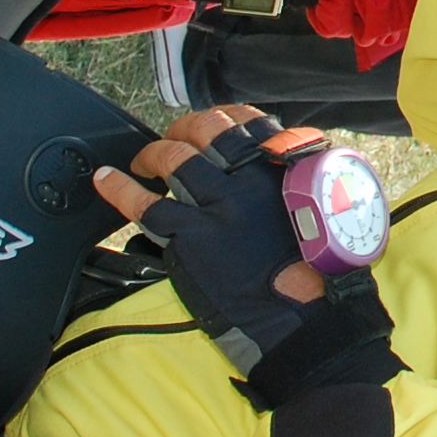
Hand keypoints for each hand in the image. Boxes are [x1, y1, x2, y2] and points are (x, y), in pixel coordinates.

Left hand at [95, 109, 401, 405]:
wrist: (307, 320)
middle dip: (183, 127)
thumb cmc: (324, 275)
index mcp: (283, 170)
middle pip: (205, 130)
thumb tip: (290, 176)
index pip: (247, 122)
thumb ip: (305, 187)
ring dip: (152, 153)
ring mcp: (217, 208)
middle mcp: (247, 180)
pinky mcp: (192, 239)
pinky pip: (146, 206)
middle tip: (173, 137)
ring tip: (143, 160)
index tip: (212, 121)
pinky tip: (106, 181)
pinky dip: (120, 189)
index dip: (223, 116)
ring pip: (174, 159)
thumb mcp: (330, 213)